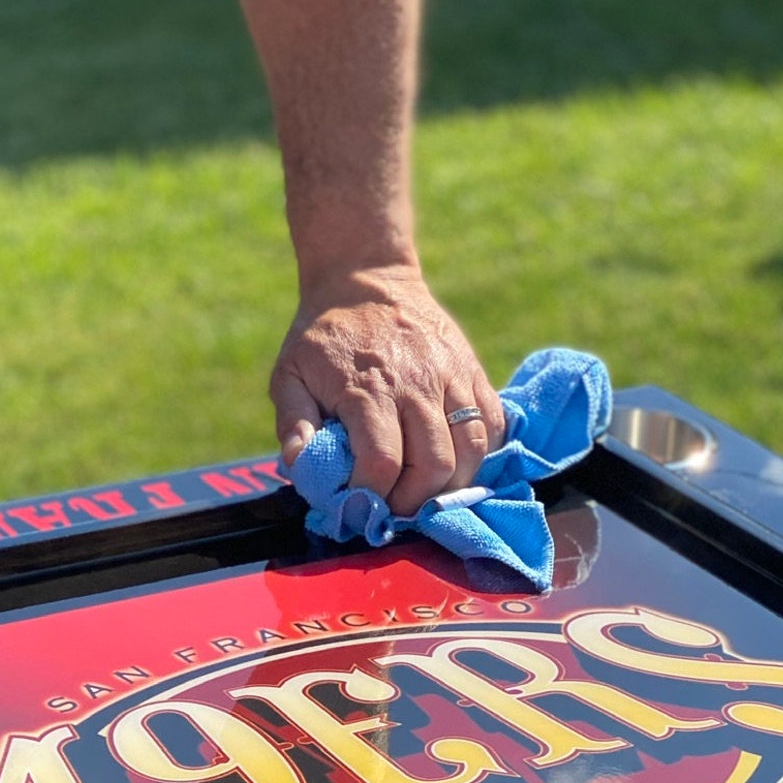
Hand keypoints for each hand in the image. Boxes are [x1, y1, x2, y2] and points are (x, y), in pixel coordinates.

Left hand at [271, 265, 504, 517]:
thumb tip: (300, 465)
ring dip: (452, 484)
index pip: (382, 464)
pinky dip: (480, 452)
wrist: (365, 278)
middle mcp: (415, 384)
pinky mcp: (472, 370)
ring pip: (472, 449)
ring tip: (427, 489)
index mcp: (367, 389)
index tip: (362, 502)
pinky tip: (454, 460)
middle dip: (415, 500)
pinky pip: (493, 423)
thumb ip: (293, 423)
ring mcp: (450, 375)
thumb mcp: (289, 375)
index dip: (374, 497)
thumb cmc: (323, 337)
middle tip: (397, 505)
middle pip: (434, 466)